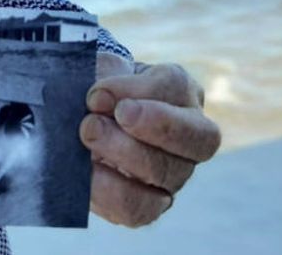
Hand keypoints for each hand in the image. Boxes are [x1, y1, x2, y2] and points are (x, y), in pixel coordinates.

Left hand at [79, 54, 220, 227]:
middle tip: (93, 122)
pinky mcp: (152, 205)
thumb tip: (98, 101)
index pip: (175, 86)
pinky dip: (109, 192)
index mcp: (180, 92)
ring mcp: (176, 173)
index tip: (94, 96)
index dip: (134, 90)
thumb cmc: (98, 92)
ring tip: (86, 140)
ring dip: (122, 156)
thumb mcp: (99, 74)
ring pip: (166, 172)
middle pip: (196, 136)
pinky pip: (140, 209)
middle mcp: (190, 134)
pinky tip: (85, 175)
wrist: (86, 122)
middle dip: (148, 126)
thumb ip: (101, 78)